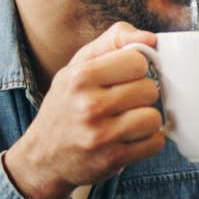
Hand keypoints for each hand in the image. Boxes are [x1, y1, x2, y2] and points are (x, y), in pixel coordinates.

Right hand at [5, 21, 163, 198]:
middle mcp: (89, 105)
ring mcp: (101, 135)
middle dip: (140, 95)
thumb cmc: (67, 105)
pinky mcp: (113, 159)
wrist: (43, 157)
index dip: (135, 69)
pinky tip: (129, 139)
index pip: (137, 61)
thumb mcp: (78, 66)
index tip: (122, 78)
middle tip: (122, 103)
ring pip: (153, 117)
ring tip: (126, 122)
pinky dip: (148, 141)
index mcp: (80, 76)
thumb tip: (151, 39)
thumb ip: (113, 41)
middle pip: (149, 89)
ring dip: (145, 120)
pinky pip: (155, 143)